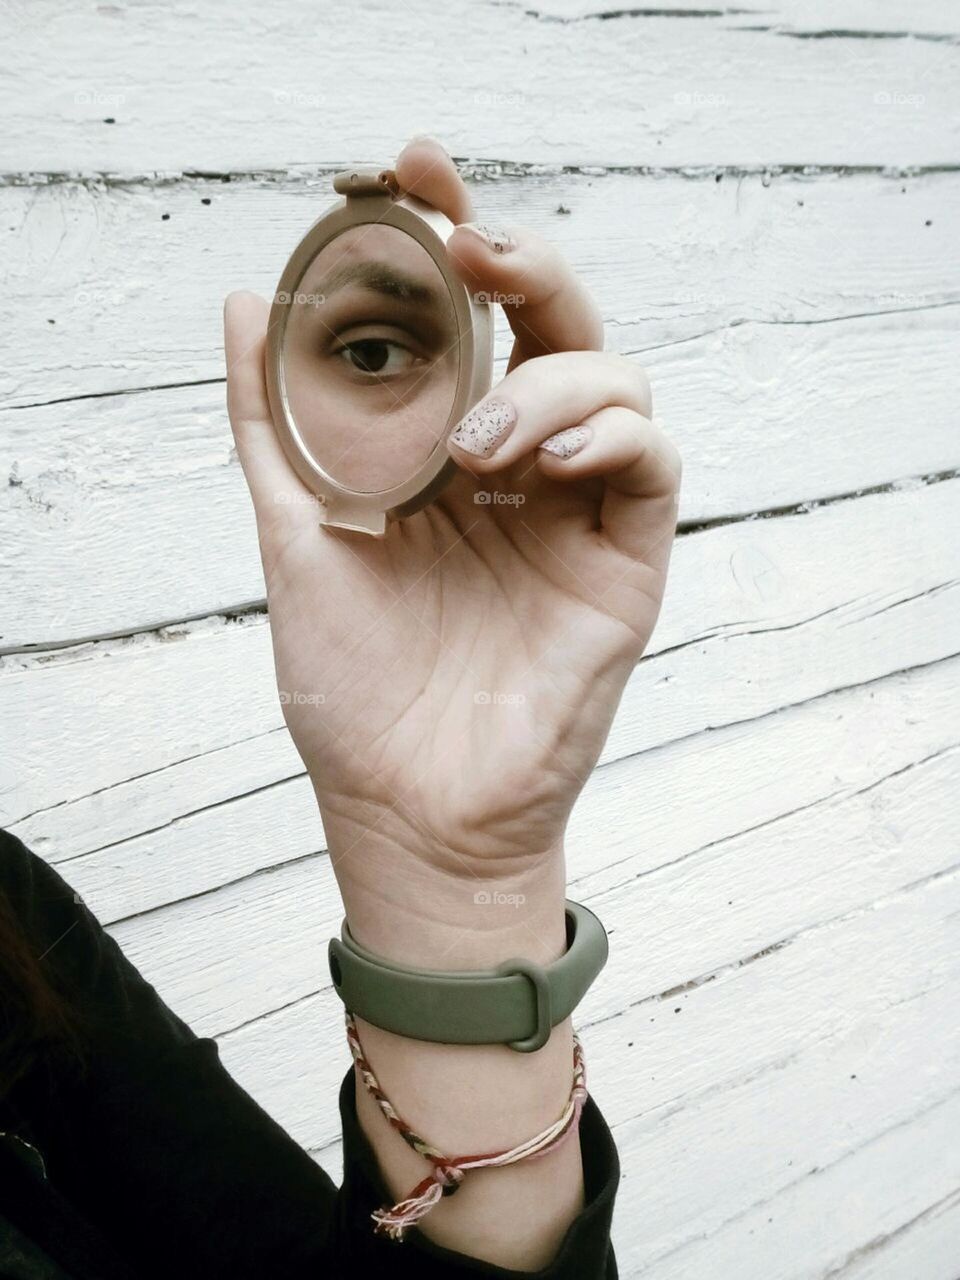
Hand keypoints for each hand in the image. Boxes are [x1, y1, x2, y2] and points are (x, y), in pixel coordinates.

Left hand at [224, 137, 680, 951]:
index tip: (409, 173)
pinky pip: (654, 465)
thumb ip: (273, 423)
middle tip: (469, 243)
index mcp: (443, 451)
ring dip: (546, 383)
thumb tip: (241, 302)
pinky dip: (613, 438)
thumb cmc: (353, 686)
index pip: (462, 321)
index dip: (446, 235)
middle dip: (521, 262)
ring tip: (475, 449)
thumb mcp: (294, 536)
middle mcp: (519, 467)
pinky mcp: (627, 561)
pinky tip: (555, 461)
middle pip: (552, 324)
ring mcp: (579, 511)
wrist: (407, 806)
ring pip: (612, 379)